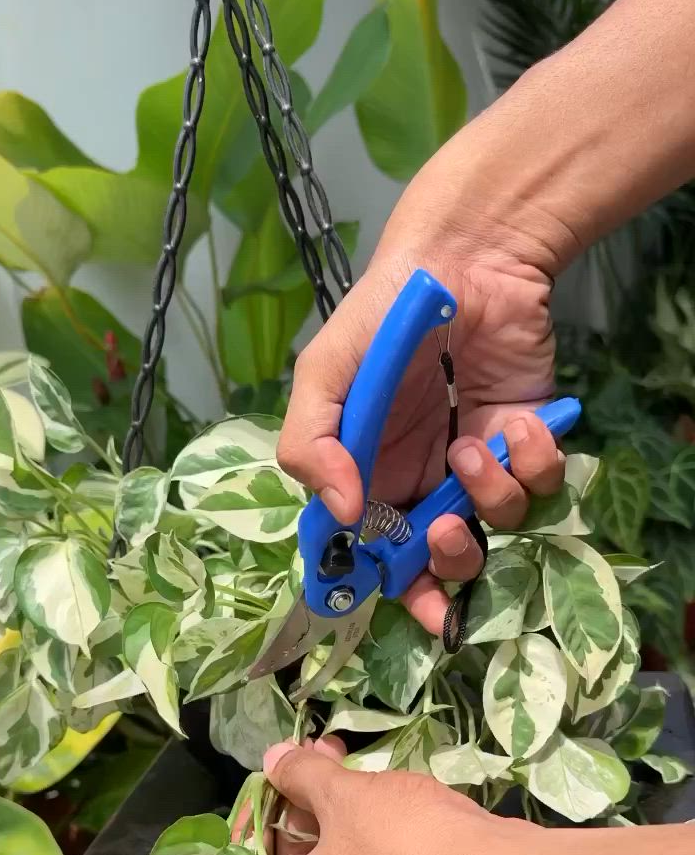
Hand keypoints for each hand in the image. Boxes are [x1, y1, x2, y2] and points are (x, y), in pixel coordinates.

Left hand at [253, 737, 535, 854]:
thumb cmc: (404, 846)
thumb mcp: (345, 795)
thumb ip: (300, 775)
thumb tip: (273, 759)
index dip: (264, 804)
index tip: (280, 766)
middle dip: (308, 802)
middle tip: (324, 754)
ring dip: (343, 819)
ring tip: (358, 766)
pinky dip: (376, 846)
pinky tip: (394, 806)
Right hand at [277, 144, 564, 632]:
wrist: (465, 258)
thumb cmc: (383, 317)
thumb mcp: (322, 376)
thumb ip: (311, 445)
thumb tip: (343, 516)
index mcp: (371, 476)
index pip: (380, 555)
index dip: (396, 588)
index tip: (410, 597)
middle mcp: (426, 479)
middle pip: (446, 561)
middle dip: (450, 563)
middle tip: (446, 531)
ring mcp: (480, 463)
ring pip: (498, 525)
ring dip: (488, 497)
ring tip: (470, 445)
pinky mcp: (529, 440)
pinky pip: (543, 483)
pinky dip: (534, 463)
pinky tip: (517, 427)